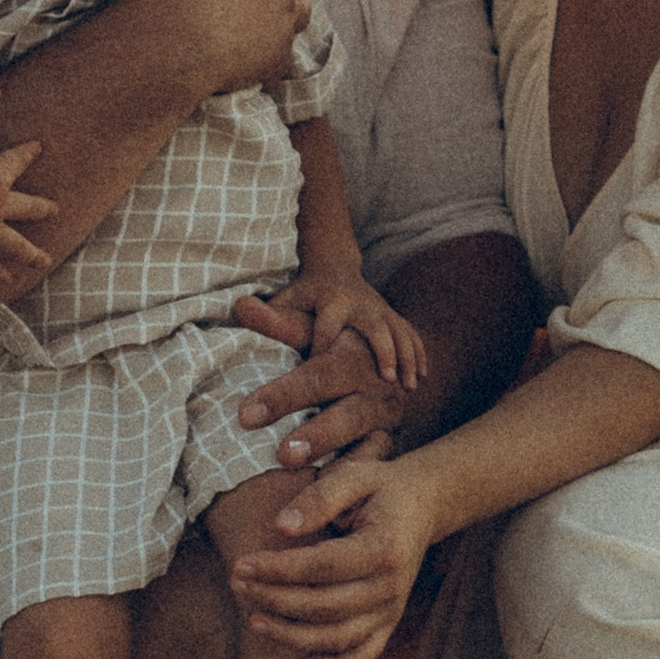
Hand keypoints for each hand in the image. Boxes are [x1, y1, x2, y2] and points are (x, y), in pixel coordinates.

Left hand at [227, 447, 439, 658]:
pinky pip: (363, 654)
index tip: (241, 563)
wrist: (424, 505)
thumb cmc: (381, 487)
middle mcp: (391, 586)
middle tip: (236, 584)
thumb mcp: (355, 475)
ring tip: (253, 621)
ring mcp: (391, 609)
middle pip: (325, 606)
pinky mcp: (388, 623)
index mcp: (384, 548)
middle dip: (275, 599)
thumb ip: (319, 498)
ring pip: (337, 636)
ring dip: (292, 635)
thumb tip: (282, 527)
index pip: (323, 566)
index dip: (279, 569)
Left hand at [230, 297, 412, 468]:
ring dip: (337, 453)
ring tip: (310, 480)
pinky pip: (380, 454)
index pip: (317, 373)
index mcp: (351, 345)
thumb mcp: (306, 323)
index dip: (285, 394)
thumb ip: (275, 322)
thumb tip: (239, 304)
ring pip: (363, 430)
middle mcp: (374, 375)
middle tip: (284, 456)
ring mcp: (388, 403)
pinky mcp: (393, 428)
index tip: (246, 416)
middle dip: (317, 432)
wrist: (389, 344)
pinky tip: (339, 499)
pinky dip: (361, 472)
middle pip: (346, 410)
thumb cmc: (332, 333)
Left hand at [280, 266, 425, 392]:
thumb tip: (238, 308)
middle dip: (382, 352)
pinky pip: (413, 337)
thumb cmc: (307, 296)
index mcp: (333, 301)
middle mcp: (362, 305)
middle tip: (386, 380)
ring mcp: (384, 313)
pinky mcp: (397, 322)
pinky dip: (418, 357)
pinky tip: (421, 379)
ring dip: (404, 358)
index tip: (322, 372)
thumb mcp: (288, 303)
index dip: (324, 345)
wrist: (338, 272)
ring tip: (408, 386)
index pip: (329, 324)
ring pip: (399, 334)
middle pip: (373, 329)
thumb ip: (268, 314)